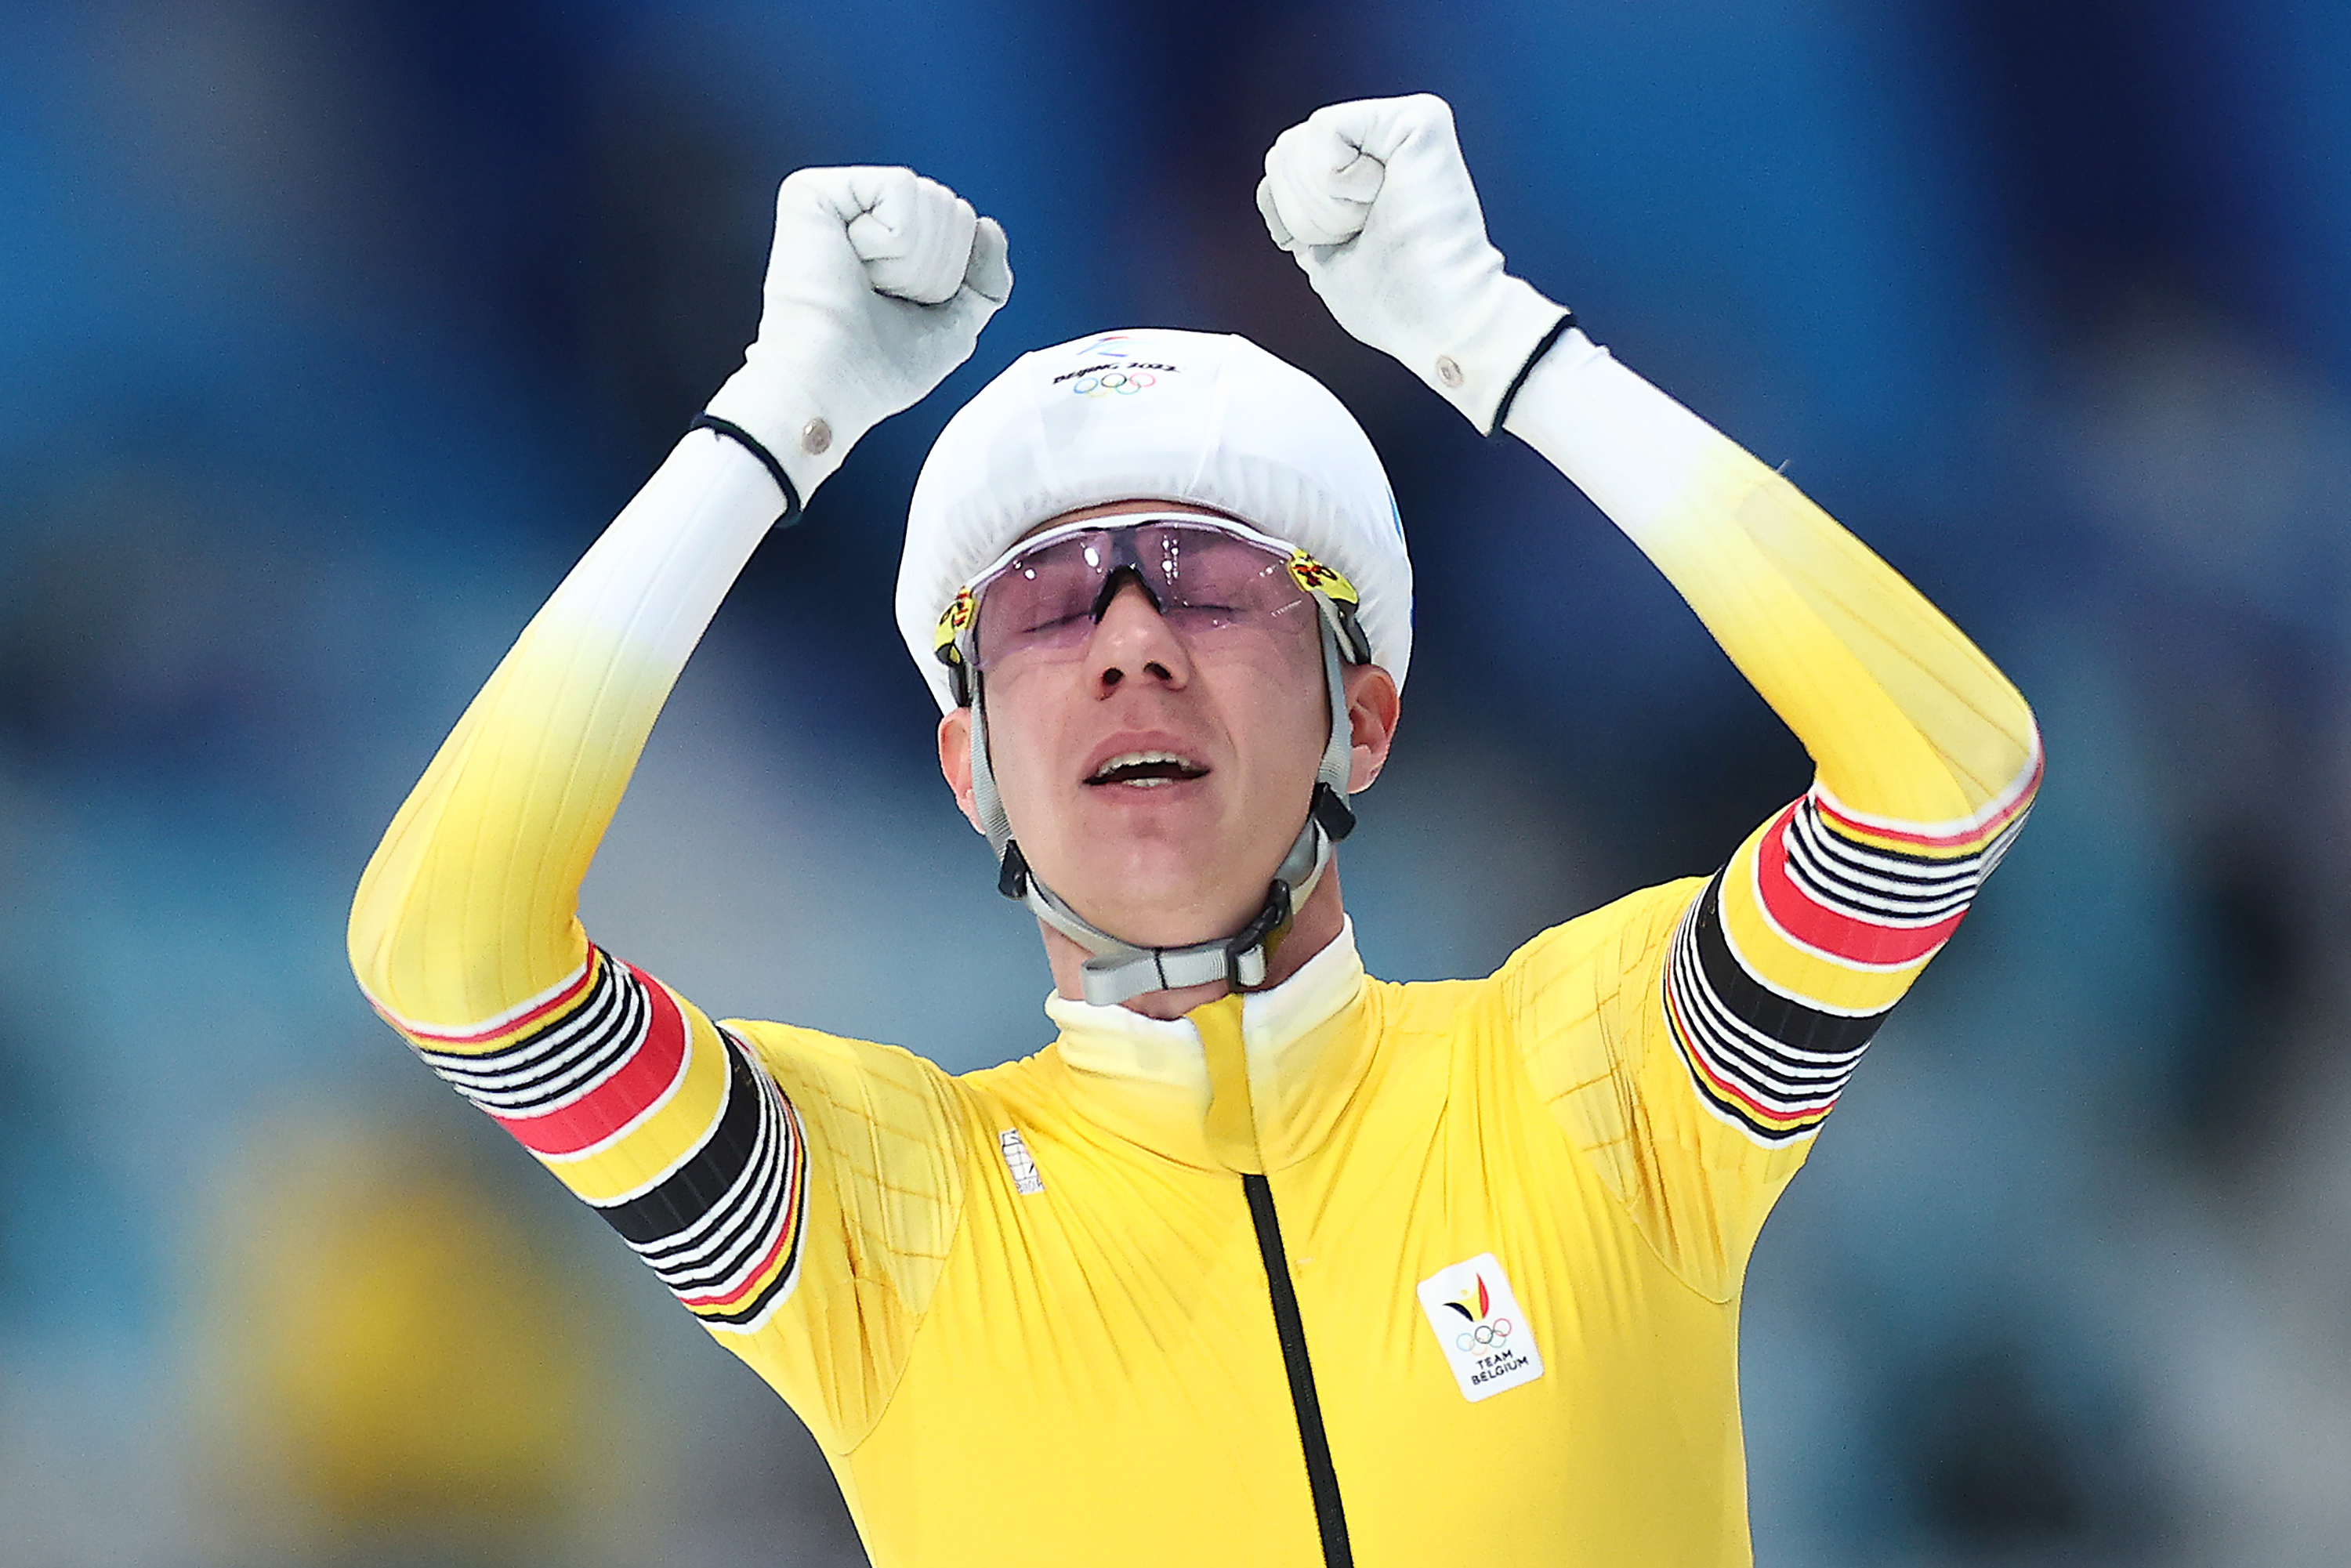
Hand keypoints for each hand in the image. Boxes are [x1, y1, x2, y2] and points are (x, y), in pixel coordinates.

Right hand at [705, 166, 1011, 501]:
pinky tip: (855, 262)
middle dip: (936, 268)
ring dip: (913, 260)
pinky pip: (900, 187)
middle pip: (952, 209)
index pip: (961, 226)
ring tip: (866, 284)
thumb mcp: (955, 326)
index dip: (952, 276)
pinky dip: (895, 239)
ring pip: (931, 198)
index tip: (904, 307)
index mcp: (886, 241)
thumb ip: (986, 281)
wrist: (832, 385)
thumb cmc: (877, 370)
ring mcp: (835, 199)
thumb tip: (987, 225)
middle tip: (882, 298)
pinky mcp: (812, 190)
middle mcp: (858, 215)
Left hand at [1257, 94, 1564, 432]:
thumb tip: (1272, 189)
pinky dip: (1337, 181)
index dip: (1295, 220)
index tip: (1349, 245)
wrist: (1440, 318)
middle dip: (1308, 212)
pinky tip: (1382, 196)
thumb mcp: (1323, 255)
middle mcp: (1385, 138)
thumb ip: (1300, 215)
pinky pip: (1325, 128)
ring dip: (1326, 203)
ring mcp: (1402, 123)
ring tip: (1378, 218)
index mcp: (1366, 168)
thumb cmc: (1395, 304)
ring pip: (1298, 141)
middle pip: (1284, 150)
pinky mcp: (1418, 117)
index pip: (1282, 169)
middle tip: (1366, 233)